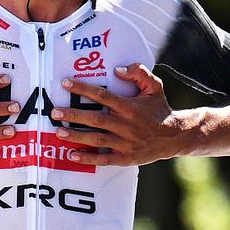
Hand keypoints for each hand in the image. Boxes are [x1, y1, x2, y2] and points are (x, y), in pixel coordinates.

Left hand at [51, 63, 188, 165]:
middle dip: (73, 115)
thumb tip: (117, 69)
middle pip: (95, 119)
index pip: (103, 96)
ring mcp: (125, 143)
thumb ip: (138, 73)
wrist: (175, 137)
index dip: (83, 89)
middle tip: (54, 112)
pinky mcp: (125, 158)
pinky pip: (103, 159)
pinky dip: (88, 158)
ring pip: (96, 139)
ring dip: (76, 136)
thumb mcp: (154, 87)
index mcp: (129, 107)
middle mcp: (126, 125)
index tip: (66, 83)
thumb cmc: (159, 109)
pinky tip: (72, 155)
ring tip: (58, 132)